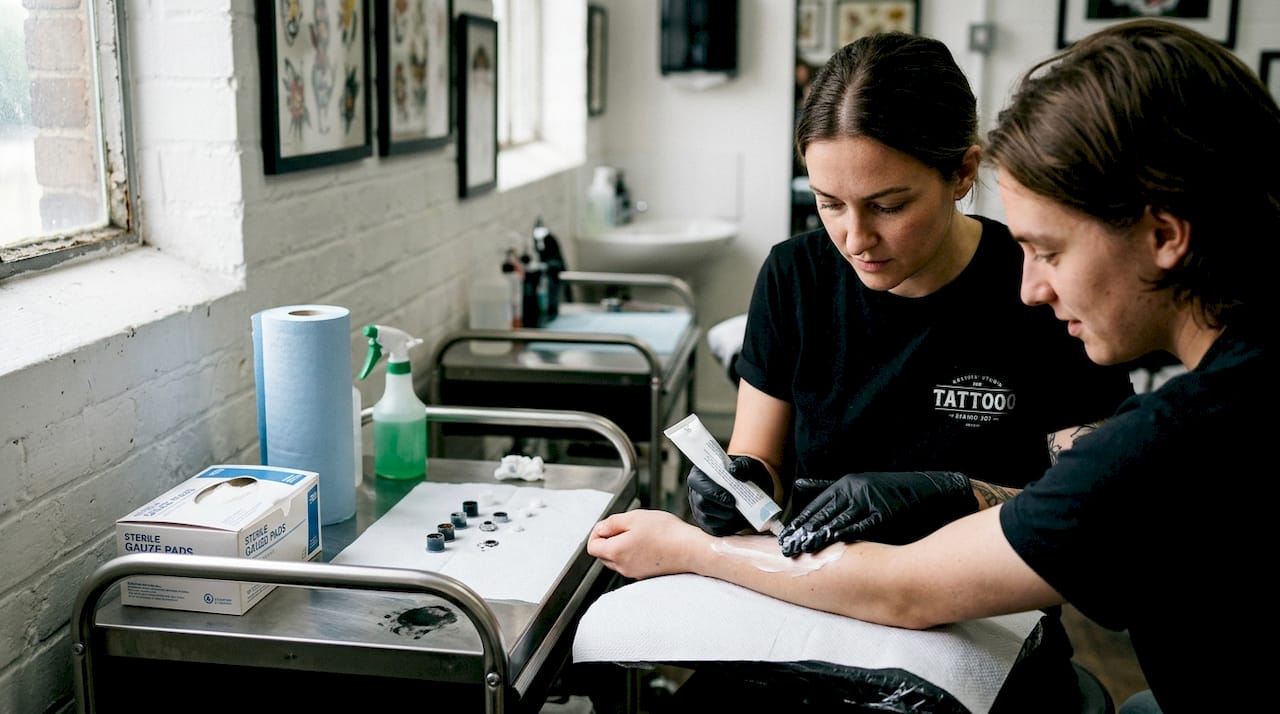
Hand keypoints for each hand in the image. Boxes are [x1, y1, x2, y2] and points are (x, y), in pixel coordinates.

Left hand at [588, 509, 705, 579]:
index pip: (592, 546)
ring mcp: (635, 572)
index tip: (608, 525)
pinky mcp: (646, 574)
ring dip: (621, 546)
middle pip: (603, 554)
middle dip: (609, 539)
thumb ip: (611, 523)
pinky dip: (633, 553)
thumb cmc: (666, 533)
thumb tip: (600, 529)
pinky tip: (648, 543)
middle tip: (625, 526)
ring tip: (639, 533)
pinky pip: (631, 563)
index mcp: (616, 552)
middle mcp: (623, 566)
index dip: (596, 533)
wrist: (690, 549)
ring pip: (617, 559)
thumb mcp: (634, 517)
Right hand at [687, 455, 774, 534]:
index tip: (732, 500)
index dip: (713, 493)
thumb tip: (734, 470)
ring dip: (726, 519)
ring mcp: (699, 509)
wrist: (751, 485)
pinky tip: (739, 521)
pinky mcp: (707, 523)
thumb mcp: (747, 465)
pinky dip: (728, 527)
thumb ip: (742, 465)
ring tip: (741, 514)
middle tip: (738, 509)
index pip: (697, 482)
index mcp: (700, 474)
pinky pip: (714, 530)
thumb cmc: (746, 473)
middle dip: (721, 509)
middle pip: (701, 504)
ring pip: (707, 519)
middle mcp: (695, 492)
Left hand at [778, 471, 976, 555]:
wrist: (941, 494)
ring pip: (836, 520)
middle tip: (783, 549)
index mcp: (849, 485)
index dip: (799, 523)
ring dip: (815, 537)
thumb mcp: (868, 494)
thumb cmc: (902, 497)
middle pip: (821, 513)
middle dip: (801, 532)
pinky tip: (828, 548)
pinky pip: (859, 526)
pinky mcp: (885, 510)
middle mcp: (855, 489)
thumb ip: (841, 501)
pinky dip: (841, 537)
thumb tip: (810, 503)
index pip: (816, 506)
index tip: (784, 538)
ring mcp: (870, 498)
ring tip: (798, 552)